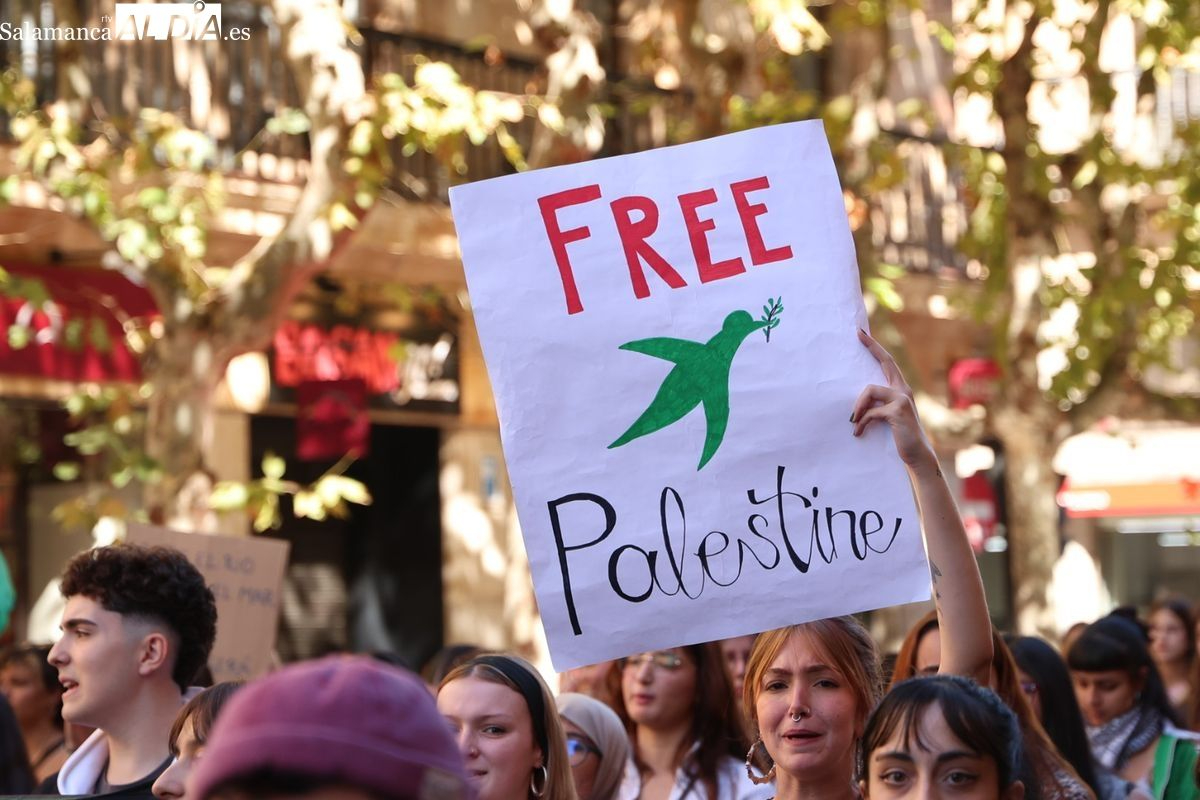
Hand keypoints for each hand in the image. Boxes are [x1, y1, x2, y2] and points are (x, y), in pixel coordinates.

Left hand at [850, 329, 935, 471]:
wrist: (917, 454)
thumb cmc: (899, 435)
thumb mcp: (886, 417)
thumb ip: (877, 405)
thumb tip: (857, 402)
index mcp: (900, 389)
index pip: (887, 363)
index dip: (875, 348)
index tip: (862, 333)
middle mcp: (903, 390)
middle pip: (886, 362)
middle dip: (872, 346)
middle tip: (857, 333)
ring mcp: (902, 399)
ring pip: (869, 390)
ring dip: (857, 407)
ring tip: (853, 422)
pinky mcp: (897, 411)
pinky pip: (871, 411)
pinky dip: (862, 422)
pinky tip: (858, 432)